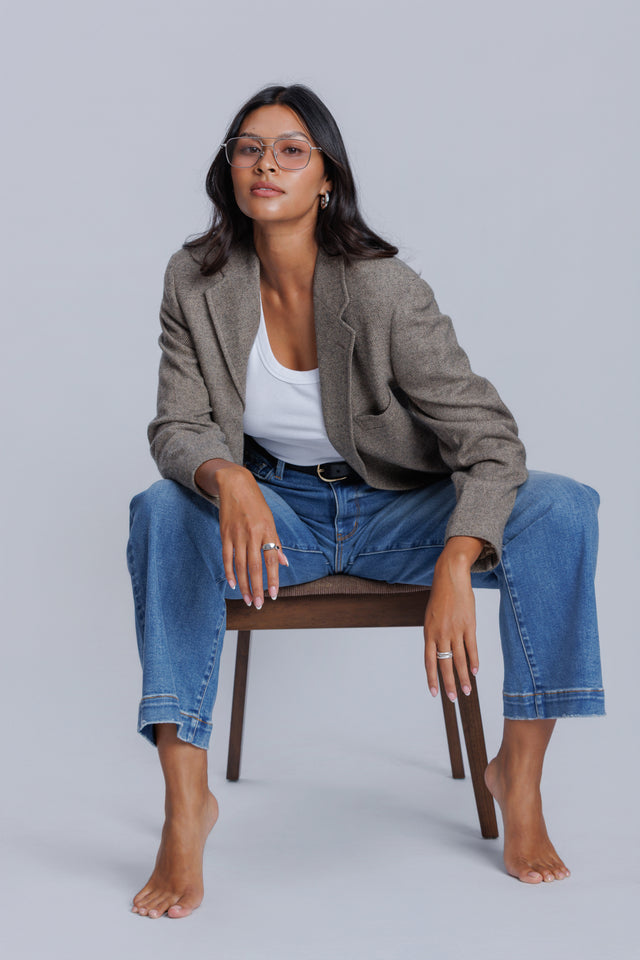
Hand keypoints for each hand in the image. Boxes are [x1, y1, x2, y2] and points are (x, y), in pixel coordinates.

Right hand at [195, 460, 287, 607]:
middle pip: (254, 566)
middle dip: (257, 587)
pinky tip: (233, 584)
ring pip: (240, 565)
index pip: (271, 559)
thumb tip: (284, 564)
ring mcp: (237, 534)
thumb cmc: (256, 504)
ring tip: (248, 599)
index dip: (273, 578)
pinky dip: (229, 572)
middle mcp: (252, 533)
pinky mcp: (224, 534)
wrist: (235, 484)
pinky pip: (227, 557)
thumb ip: (276, 543)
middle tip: (259, 604)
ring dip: (244, 585)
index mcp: (267, 530)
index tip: (274, 594)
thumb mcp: (270, 521)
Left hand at [423, 537, 481, 700]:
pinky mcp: (469, 625)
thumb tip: (439, 653)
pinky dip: (474, 660)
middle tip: (454, 698)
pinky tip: (475, 671)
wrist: (449, 577)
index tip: (434, 693)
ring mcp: (455, 630)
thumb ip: (433, 636)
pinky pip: (472, 647)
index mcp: (428, 633)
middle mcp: (440, 634)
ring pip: (459, 659)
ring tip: (467, 691)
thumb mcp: (431, 617)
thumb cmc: (440, 598)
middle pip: (445, 664)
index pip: (429, 661)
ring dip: (464, 677)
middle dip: (449, 683)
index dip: (431, 678)